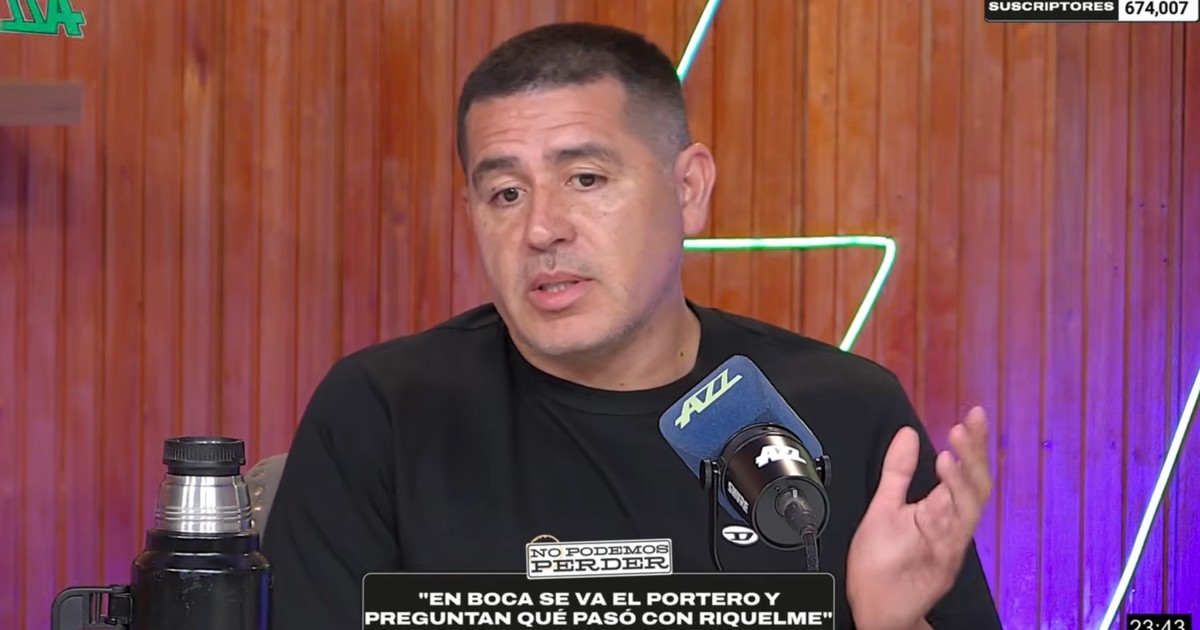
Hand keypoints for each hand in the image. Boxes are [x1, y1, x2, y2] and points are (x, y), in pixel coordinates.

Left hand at [845, 407, 992, 629]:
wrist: (877, 608)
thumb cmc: (882, 563)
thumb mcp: (884, 506)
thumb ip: (897, 472)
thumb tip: (907, 433)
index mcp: (940, 509)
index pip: (964, 469)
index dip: (972, 443)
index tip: (974, 415)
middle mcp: (950, 525)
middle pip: (976, 485)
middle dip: (975, 455)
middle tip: (966, 427)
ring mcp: (948, 545)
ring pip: (969, 509)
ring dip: (962, 481)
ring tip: (950, 455)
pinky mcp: (941, 565)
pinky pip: (952, 537)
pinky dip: (948, 515)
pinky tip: (941, 493)